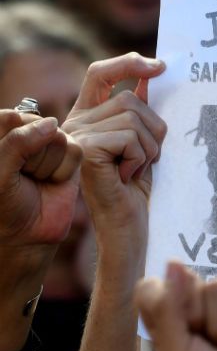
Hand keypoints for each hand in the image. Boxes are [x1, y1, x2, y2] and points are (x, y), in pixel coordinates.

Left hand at [0, 111, 80, 245]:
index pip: (10, 117)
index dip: (10, 143)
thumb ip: (18, 142)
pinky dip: (63, 171)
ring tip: (37, 179)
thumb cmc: (4, 202)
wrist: (27, 233)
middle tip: (22, 176)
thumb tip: (54, 124)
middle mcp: (26, 133)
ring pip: (58, 138)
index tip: (3, 166)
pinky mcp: (72, 156)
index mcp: (2, 131)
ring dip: (46, 166)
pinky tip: (53, 181)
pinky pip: (75, 151)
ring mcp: (51, 143)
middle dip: (29, 156)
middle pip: (37, 126)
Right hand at [62, 53, 165, 232]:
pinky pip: (129, 137)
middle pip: (130, 99)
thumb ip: (142, 111)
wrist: (128, 226)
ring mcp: (77, 136)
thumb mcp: (143, 142)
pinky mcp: (86, 150)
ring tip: (137, 168)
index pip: (100, 73)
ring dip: (149, 147)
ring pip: (133, 118)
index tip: (160, 66)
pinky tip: (128, 176)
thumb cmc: (137, 188)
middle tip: (148, 157)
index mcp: (88, 116)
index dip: (128, 63)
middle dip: (154, 129)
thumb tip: (154, 73)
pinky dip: (140, 158)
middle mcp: (76, 122)